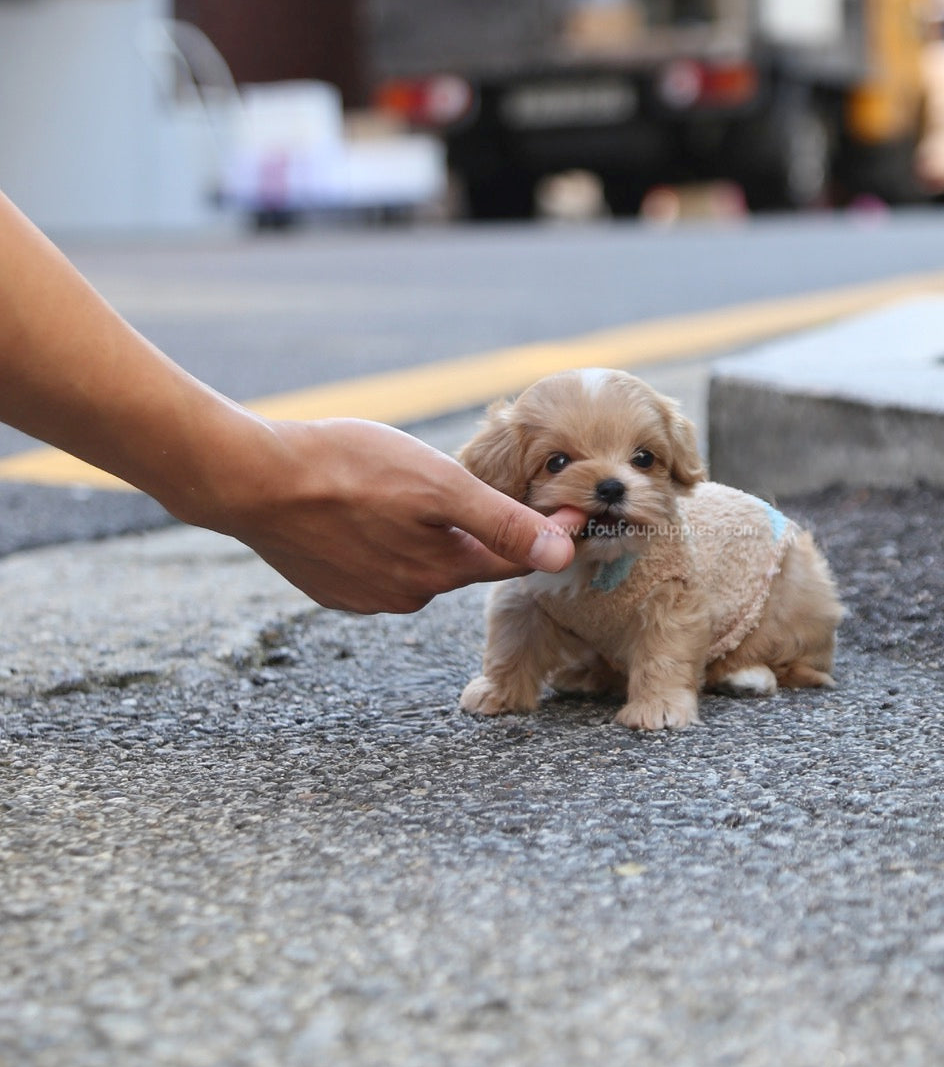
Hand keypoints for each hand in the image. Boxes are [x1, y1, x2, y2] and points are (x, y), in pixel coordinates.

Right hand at [197, 418, 584, 613]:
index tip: (572, 510)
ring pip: (416, 559)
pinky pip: (374, 562)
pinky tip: (361, 506)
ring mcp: (363, 596)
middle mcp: (406, 595)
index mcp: (441, 571)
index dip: (546, 532)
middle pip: (463, 559)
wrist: (248, 480)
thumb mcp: (437, 485)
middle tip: (469, 481)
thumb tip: (563, 556)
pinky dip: (380, 537)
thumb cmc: (345, 470)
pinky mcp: (328, 586)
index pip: (512, 558)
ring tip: (400, 485)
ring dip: (424, 530)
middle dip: (476, 527)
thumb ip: (503, 523)